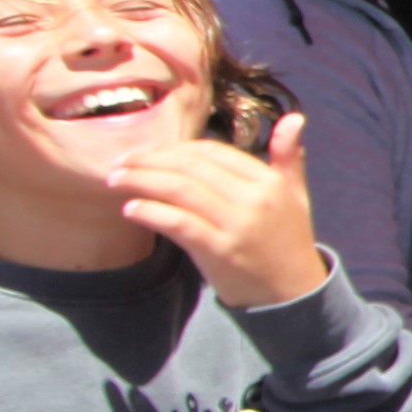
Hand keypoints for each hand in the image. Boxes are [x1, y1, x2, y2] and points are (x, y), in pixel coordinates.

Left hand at [112, 111, 321, 309]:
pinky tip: (131, 209)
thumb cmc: (288, 243)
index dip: (176, 148)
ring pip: (179, 190)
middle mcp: (254, 198)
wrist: (293, 295)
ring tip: (116, 180)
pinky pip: (178, 223)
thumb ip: (289, 157)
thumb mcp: (296, 196)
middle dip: (149, 161)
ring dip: (141, 181)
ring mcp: (237, 225)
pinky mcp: (220, 251)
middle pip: (190, 167)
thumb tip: (294, 116)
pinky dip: (151, 212)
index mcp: (268, 181)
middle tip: (121, 162)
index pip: (212, 151)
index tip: (149, 153)